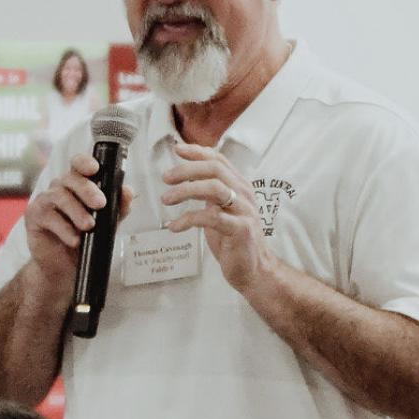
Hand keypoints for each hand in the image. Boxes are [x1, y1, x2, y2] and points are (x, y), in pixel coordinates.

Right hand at [23, 153, 131, 289]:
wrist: (64, 270)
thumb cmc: (85, 243)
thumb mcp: (107, 226)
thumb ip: (118, 208)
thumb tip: (128, 192)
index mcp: (78, 185)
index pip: (78, 165)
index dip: (85, 162)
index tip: (95, 169)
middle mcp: (60, 189)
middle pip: (70, 178)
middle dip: (87, 190)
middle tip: (100, 204)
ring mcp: (45, 201)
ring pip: (59, 196)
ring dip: (77, 211)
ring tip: (89, 226)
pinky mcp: (34, 216)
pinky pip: (48, 216)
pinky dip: (64, 228)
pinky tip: (75, 240)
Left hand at [161, 141, 266, 294]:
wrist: (253, 268)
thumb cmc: (232, 238)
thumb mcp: (219, 209)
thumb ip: (208, 192)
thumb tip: (187, 175)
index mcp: (239, 186)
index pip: (219, 160)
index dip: (197, 152)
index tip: (177, 149)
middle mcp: (244, 194)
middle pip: (215, 170)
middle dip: (187, 170)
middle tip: (166, 178)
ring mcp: (244, 211)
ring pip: (214, 189)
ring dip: (186, 191)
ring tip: (166, 199)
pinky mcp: (240, 230)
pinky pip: (211, 218)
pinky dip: (188, 219)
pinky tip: (174, 226)